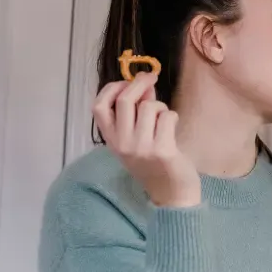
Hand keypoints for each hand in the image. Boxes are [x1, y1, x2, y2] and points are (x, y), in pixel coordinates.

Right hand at [92, 72, 200, 207]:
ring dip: (160, 106)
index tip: (125, 82)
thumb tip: (143, 83)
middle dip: (139, 83)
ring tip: (164, 119)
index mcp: (111, 141)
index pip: (98, 107)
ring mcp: (141, 147)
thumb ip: (135, 114)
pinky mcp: (162, 150)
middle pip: (124, 100)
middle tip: (151, 77)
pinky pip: (167, 117)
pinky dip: (172, 117)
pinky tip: (172, 128)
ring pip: (149, 107)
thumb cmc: (154, 164)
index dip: (110, 88)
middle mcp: (122, 144)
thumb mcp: (135, 141)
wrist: (171, 194)